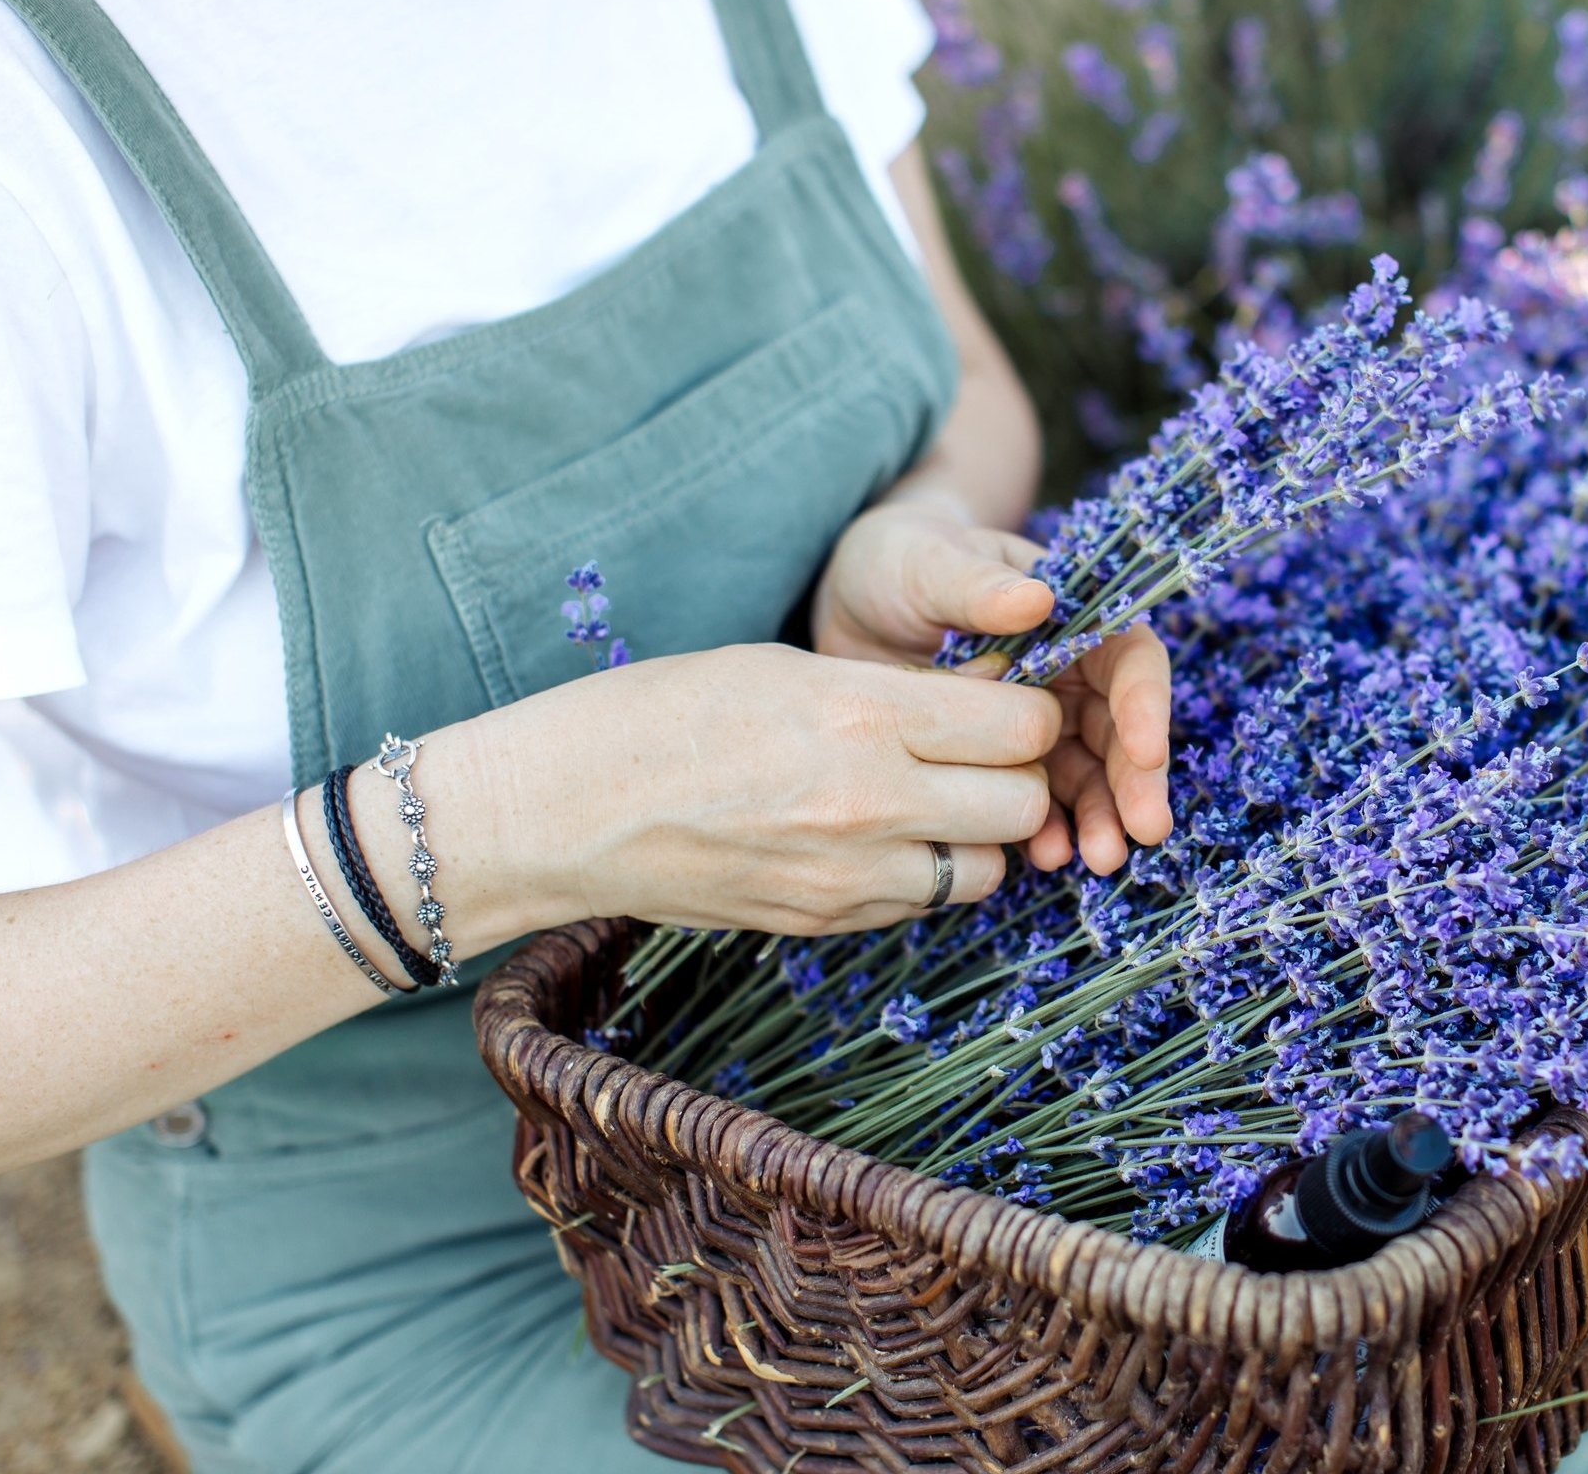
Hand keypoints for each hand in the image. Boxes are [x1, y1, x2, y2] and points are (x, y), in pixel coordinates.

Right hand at [474, 644, 1061, 938]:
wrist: (561, 811)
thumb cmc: (661, 714)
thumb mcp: (787, 667)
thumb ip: (894, 692)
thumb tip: (981, 703)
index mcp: (865, 713)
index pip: (1021, 725)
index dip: (1026, 710)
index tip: (1002, 700)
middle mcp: (871, 801)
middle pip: (1023, 803)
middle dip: (1017, 776)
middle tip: (978, 754)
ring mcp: (849, 874)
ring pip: (987, 868)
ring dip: (977, 835)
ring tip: (929, 801)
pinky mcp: (823, 921)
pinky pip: (921, 903)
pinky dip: (922, 874)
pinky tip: (876, 839)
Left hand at [814, 499, 1171, 874]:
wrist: (850, 602)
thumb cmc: (900, 560)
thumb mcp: (930, 563)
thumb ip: (979, 585)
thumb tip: (1038, 598)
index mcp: (1072, 617)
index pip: (1129, 660)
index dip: (1145, 706)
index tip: (1145, 751)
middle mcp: (1068, 674)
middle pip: (1121, 731)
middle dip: (1135, 782)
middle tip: (1141, 831)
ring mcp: (1037, 724)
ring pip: (1087, 776)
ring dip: (1100, 817)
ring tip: (1098, 858)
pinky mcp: (1001, 763)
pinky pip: (1036, 802)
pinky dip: (1046, 831)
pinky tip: (1043, 858)